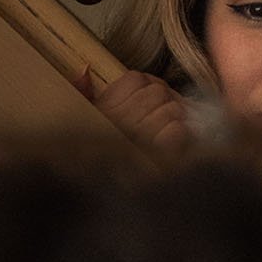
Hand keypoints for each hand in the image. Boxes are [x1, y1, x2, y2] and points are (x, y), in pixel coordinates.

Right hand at [81, 67, 195, 159]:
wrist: (109, 190)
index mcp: (104, 110)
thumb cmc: (98, 153)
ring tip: (168, 125)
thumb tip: (85, 71)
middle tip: (163, 111)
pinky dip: (179, 134)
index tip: (147, 95)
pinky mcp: (158, 157)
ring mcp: (139, 140)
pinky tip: (171, 140)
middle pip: (158, 92)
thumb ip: (83, 94)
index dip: (147, 83)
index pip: (135, 79)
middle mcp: (119, 123)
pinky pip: (177, 131)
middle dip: (165, 99)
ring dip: (175, 117)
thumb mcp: (84, 121)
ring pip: (172, 109)